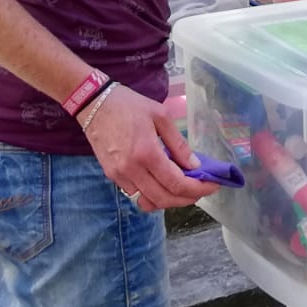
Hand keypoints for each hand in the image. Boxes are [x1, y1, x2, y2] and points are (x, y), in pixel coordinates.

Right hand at [79, 84, 213, 212]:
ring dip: (169, 200)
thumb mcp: (160, 116)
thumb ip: (178, 144)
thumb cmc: (129, 105)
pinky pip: (136, 195)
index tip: (213, 185)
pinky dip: (153, 195)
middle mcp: (132, 170)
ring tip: (184, 189)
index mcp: (146, 153)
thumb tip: (195, 166)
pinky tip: (163, 184)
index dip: (198, 188)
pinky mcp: (112, 176)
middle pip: (164, 199)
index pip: (177, 183)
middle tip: (201, 189)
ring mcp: (119, 175)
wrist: (94, 103)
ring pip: (149, 202)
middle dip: (187, 198)